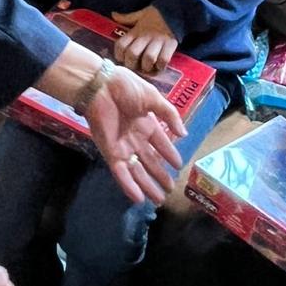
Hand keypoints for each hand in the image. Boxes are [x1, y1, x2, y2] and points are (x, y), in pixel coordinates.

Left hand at [85, 63, 184, 204]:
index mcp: (147, 124)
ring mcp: (123, 148)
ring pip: (137, 172)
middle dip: (160, 176)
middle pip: (150, 162)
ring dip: (147, 186)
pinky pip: (121, 173)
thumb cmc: (127, 87)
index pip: (161, 144)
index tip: (179, 166)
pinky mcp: (110, 153)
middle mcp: (136, 139)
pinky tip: (139, 198)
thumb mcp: (153, 98)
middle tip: (170, 190)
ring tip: (158, 200)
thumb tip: (184, 134)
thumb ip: (170, 115)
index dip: (170, 155)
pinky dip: (129, 186)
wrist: (101, 86)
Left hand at [113, 6, 178, 74]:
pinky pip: (164, 59)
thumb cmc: (154, 16)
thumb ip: (126, 18)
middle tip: (135, 66)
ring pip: (148, 58)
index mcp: (136, 31)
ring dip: (147, 67)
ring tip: (148, 67)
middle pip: (133, 54)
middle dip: (132, 64)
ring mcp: (158, 41)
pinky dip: (160, 66)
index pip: (121, 45)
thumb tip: (113, 14)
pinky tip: (159, 65)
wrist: (174, 10)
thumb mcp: (139, 15)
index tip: (122, 58)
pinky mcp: (170, 44)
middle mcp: (145, 36)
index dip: (119, 55)